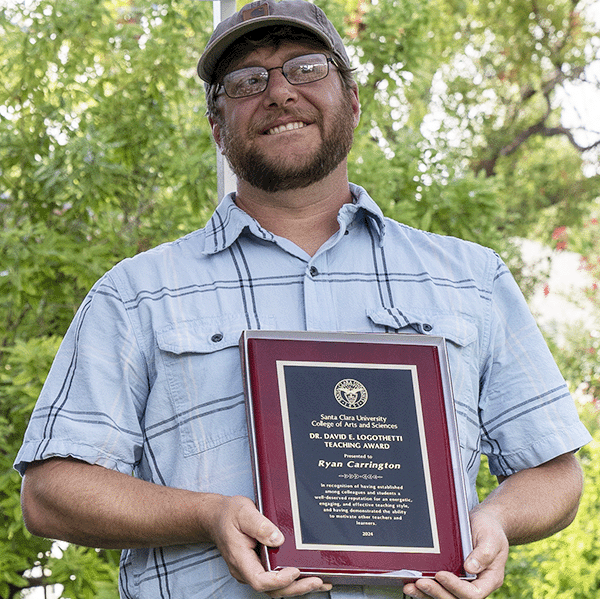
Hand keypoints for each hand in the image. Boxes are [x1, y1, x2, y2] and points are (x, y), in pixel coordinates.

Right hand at [205, 495, 331, 596]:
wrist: (216, 516)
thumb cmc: (228, 514)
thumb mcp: (243, 512)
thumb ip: (260, 525)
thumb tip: (278, 539)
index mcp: (240, 559)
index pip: (259, 580)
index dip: (279, 581)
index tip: (296, 571)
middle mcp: (246, 569)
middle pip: (272, 590)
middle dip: (296, 588)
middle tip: (318, 582)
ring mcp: (252, 569)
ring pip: (275, 588)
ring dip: (297, 588)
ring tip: (321, 583)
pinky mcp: (259, 566)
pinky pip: (275, 580)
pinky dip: (293, 581)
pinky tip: (308, 576)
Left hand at [402, 508, 508, 598]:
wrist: (485, 522)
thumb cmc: (490, 529)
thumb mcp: (491, 539)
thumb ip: (483, 554)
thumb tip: (470, 568)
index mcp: (489, 579)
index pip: (473, 593)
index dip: (456, 587)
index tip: (440, 574)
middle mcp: (475, 585)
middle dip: (437, 592)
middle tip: (421, 582)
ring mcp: (462, 582)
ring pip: (446, 596)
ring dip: (428, 594)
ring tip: (411, 587)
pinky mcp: (452, 577)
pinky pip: (440, 588)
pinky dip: (426, 589)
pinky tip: (412, 584)